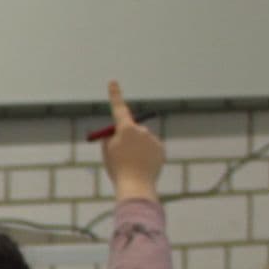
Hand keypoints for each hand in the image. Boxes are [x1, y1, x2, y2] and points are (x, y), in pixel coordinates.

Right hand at [97, 79, 164, 200]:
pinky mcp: (161, 149)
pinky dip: (147, 155)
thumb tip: (115, 134)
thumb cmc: (118, 169)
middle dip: (127, 137)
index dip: (115, 95)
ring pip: (142, 140)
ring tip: (132, 164)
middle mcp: (141, 130)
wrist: (136, 186)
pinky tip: (143, 166)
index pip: (119, 108)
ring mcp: (152, 139)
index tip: (113, 82)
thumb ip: (110, 140)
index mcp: (126, 129)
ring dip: (137, 148)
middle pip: (131, 129)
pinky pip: (151, 148)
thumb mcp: (107, 152)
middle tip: (121, 154)